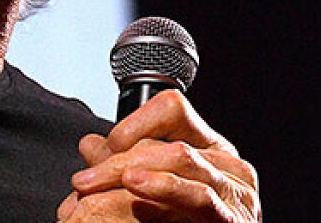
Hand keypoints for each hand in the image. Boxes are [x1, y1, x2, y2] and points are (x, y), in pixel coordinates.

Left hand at [56, 90, 259, 221]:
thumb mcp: (149, 189)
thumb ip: (123, 166)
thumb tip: (89, 144)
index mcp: (208, 148)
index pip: (172, 108)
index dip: (135, 122)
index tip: (106, 146)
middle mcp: (229, 164)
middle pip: (170, 141)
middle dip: (119, 161)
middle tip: (84, 181)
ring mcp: (236, 191)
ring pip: (181, 159)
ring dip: (131, 172)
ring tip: (97, 184)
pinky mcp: (234, 218)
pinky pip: (200, 195)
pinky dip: (164, 188)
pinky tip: (136, 191)